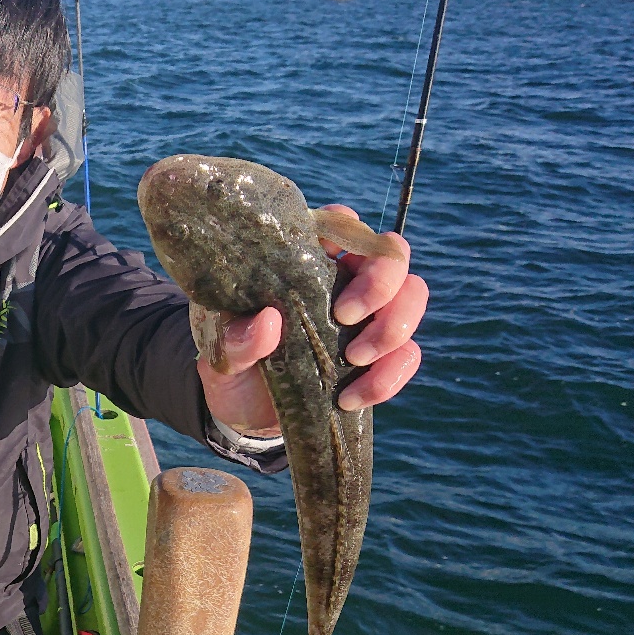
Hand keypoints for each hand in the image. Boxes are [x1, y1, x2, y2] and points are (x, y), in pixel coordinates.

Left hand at [200, 204, 426, 433]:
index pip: (341, 224)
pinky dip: (388, 376)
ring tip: (352, 359)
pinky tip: (349, 396)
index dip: (347, 230)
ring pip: (412, 297)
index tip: (330, 257)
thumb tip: (269, 320)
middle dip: (380, 282)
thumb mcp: (220, 352)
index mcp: (306, 263)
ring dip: (391, 328)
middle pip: (393, 255)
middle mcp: (345, 282)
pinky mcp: (380, 359)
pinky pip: (407, 356)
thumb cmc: (231, 363)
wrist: (243, 411)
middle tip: (345, 316)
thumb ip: (237, 339)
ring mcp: (369, 319)